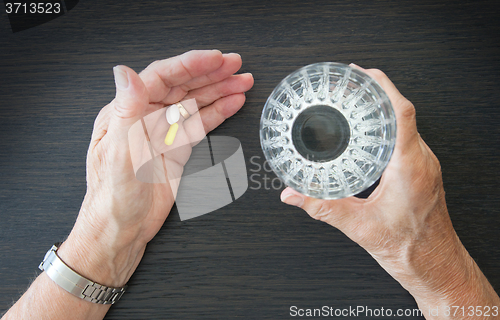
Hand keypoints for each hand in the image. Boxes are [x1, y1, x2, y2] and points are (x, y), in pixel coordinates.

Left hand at [58, 50, 253, 286]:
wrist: (122, 228)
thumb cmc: (112, 196)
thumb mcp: (119, 151)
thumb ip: (126, 110)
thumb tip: (125, 72)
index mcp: (127, 111)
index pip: (162, 77)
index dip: (190, 64)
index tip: (214, 59)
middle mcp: (146, 117)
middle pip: (182, 86)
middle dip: (210, 73)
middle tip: (235, 65)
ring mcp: (164, 133)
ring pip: (195, 102)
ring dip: (219, 89)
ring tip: (242, 80)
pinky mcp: (177, 149)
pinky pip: (201, 124)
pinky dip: (218, 111)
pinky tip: (233, 101)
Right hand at [280, 64, 498, 315]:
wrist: (436, 266)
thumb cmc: (410, 249)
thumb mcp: (358, 227)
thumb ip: (322, 207)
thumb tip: (292, 194)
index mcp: (409, 167)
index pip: (401, 113)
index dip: (382, 87)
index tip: (361, 73)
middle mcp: (421, 160)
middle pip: (402, 111)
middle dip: (376, 91)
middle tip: (349, 82)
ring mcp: (424, 164)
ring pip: (405, 124)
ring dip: (381, 108)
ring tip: (356, 101)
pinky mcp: (421, 171)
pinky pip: (405, 137)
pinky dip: (385, 126)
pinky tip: (368, 131)